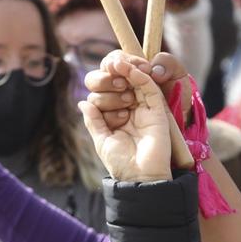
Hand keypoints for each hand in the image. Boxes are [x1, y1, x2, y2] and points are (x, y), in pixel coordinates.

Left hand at [82, 53, 177, 182]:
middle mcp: (132, 110)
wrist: (140, 177)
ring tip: (115, 65)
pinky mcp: (157, 109)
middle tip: (109, 80)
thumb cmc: (121, 163)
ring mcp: (145, 108)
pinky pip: (149, 87)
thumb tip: (83, 102)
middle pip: (121, 83)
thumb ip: (94, 121)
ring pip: (136, 80)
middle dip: (111, 77)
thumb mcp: (102, 140)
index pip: (108, 93)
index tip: (96, 94)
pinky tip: (128, 68)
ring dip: (125, 69)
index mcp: (117, 116)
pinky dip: (138, 75)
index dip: (101, 87)